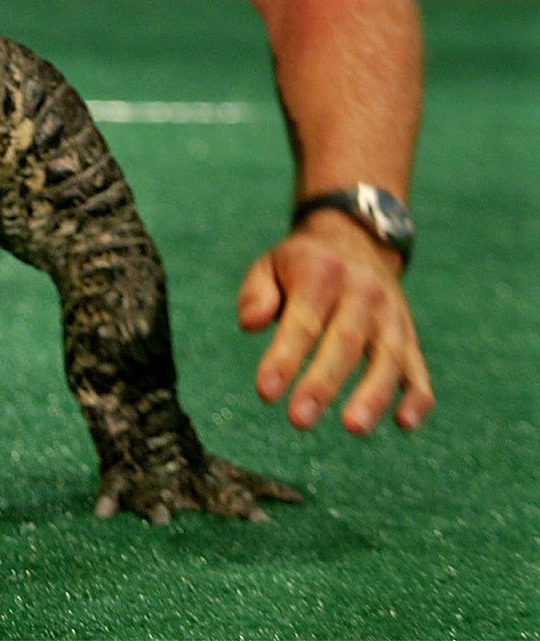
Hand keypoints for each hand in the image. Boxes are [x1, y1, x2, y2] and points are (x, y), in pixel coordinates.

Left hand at [237, 210, 433, 434]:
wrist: (355, 240)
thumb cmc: (301, 264)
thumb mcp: (270, 264)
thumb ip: (256, 293)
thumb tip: (249, 324)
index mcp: (321, 273)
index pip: (303, 321)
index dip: (285, 357)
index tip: (265, 392)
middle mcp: (362, 293)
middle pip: (345, 342)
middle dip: (322, 384)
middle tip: (299, 420)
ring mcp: (391, 316)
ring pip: (388, 358)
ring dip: (373, 396)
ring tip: (353, 428)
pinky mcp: (410, 337)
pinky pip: (418, 369)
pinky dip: (416, 397)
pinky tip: (404, 424)